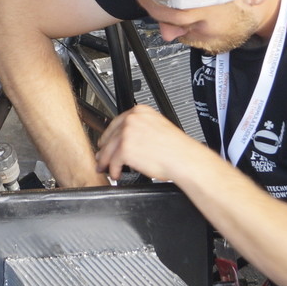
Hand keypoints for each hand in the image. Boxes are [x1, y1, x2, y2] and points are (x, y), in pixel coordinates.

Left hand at [93, 103, 210, 183]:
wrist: (183, 158)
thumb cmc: (176, 147)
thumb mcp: (158, 127)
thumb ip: (141, 127)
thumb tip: (128, 138)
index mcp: (140, 111)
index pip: (117, 123)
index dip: (109, 135)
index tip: (106, 142)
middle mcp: (132, 120)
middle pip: (110, 136)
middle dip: (105, 150)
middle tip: (102, 158)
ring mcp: (127, 133)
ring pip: (109, 150)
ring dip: (106, 161)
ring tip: (106, 168)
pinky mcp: (125, 149)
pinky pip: (114, 161)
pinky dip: (113, 170)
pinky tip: (116, 174)